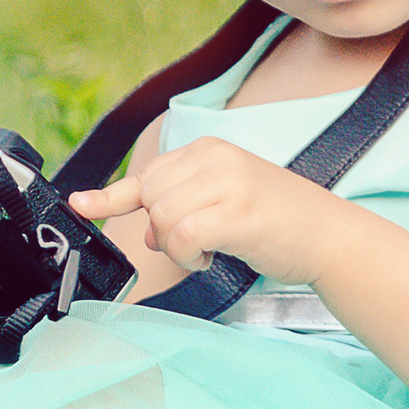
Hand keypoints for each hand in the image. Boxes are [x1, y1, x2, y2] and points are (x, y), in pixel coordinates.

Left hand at [69, 136, 345, 284]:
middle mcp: (215, 158)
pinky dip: (187, 256)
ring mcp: (226, 183)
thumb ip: (182, 207)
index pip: (147, 173)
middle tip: (193, 244)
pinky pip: (181, 237)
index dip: (111, 195)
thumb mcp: (225, 202)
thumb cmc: (277, 222)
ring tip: (207, 250)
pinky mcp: (235, 213)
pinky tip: (209, 258)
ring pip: (161, 219)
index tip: (80, 204)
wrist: (329, 236)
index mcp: (209, 150)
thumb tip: (145, 231)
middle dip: (160, 230)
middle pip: (149, 198)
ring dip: (175, 247)